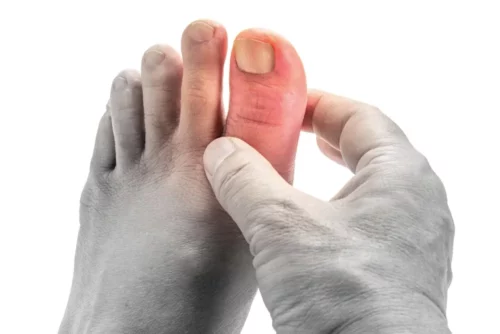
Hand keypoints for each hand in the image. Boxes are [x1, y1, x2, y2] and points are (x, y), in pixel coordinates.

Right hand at [203, 91, 453, 332]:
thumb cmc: (346, 298)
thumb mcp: (280, 226)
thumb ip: (246, 178)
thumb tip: (219, 149)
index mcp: (401, 174)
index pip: (360, 115)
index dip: (317, 102)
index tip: (281, 102)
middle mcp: (416, 202)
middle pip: (368, 148)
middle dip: (323, 136)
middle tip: (286, 132)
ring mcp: (411, 240)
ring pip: (367, 189)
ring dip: (329, 176)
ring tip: (293, 176)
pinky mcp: (397, 273)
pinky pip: (367, 224)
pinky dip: (335, 212)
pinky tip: (306, 227)